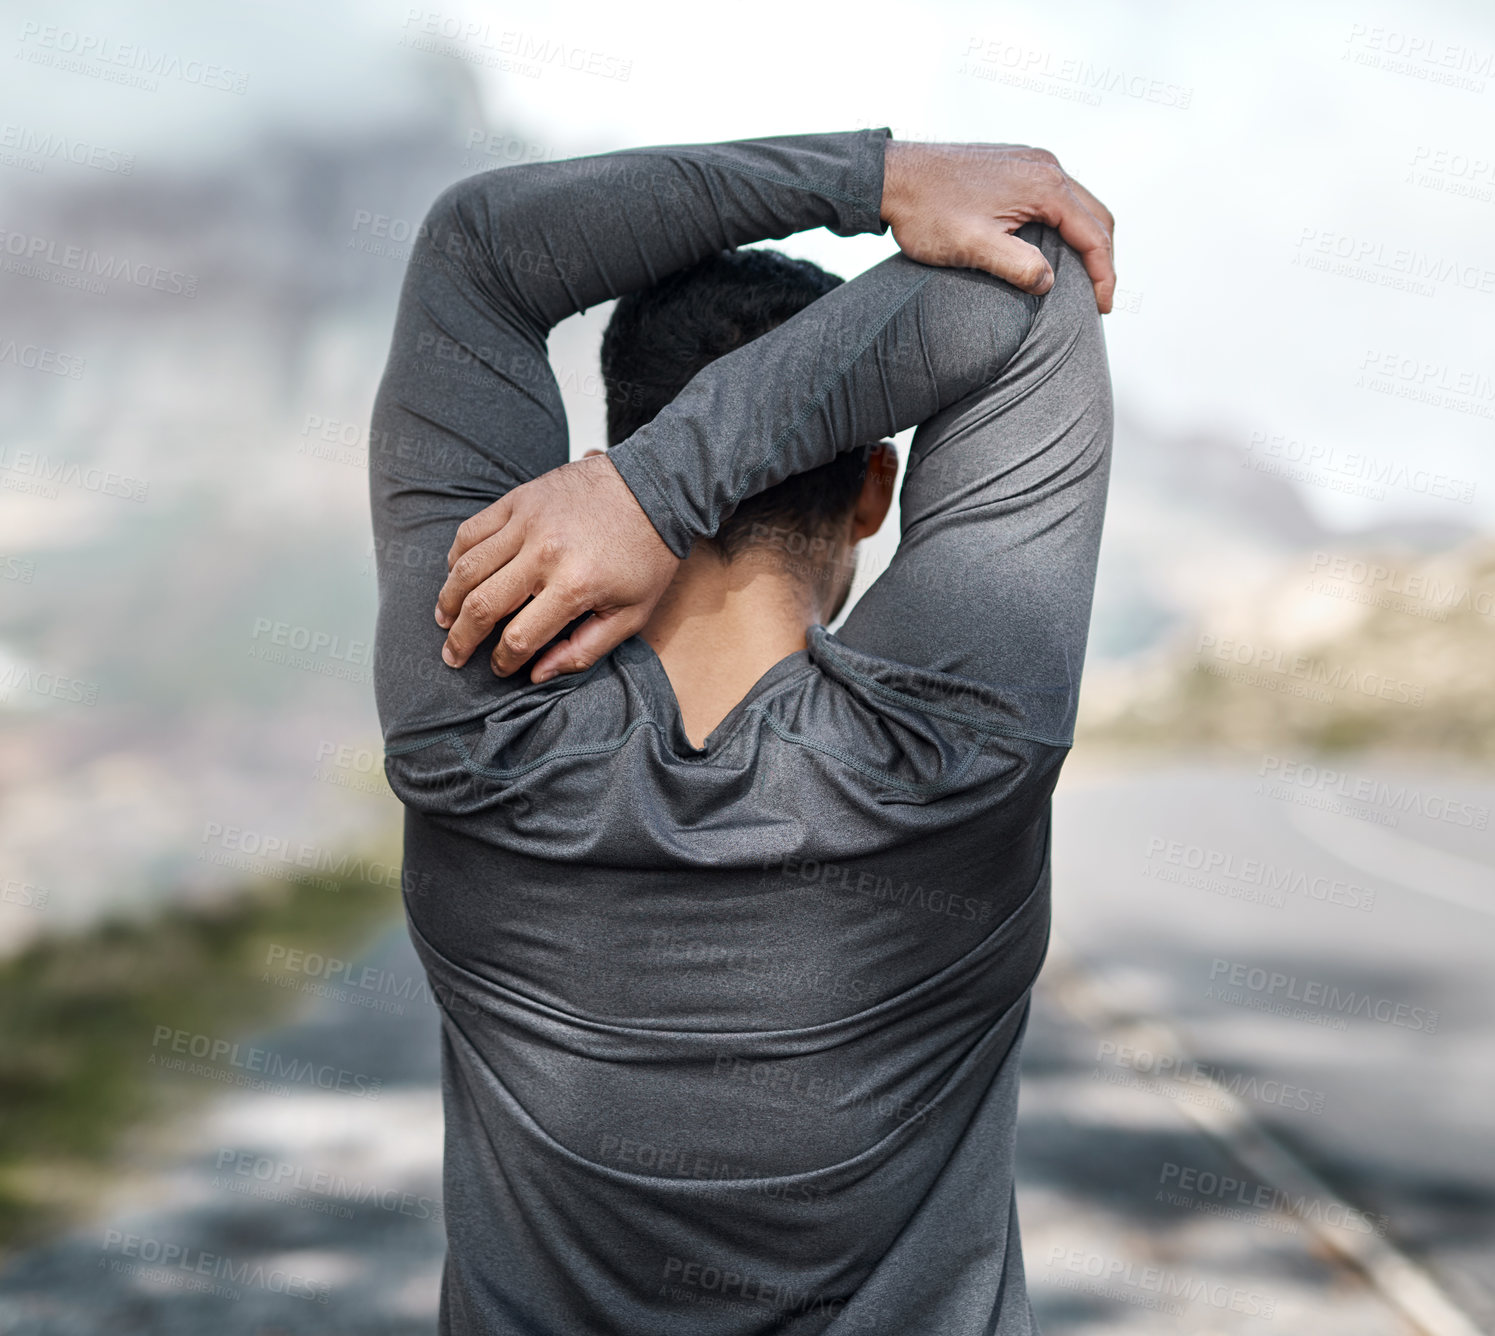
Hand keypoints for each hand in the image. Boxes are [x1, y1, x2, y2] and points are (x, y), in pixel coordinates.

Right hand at [434, 453, 679, 680]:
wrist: (655, 489)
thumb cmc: (647, 556)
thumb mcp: (632, 614)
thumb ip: (584, 650)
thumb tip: (537, 674)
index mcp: (574, 586)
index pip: (519, 638)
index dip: (504, 662)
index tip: (501, 668)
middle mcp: (544, 553)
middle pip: (482, 606)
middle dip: (462, 639)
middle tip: (452, 655)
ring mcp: (528, 522)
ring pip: (467, 567)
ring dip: (449, 599)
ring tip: (444, 619)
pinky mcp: (520, 499)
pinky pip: (472, 530)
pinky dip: (457, 555)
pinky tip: (456, 574)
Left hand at [881, 140, 1115, 312]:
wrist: (892, 176)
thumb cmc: (928, 212)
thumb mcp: (974, 247)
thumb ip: (1018, 266)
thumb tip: (1049, 283)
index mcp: (1045, 185)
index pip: (1093, 235)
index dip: (1103, 275)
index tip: (1102, 309)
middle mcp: (1045, 165)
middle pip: (1095, 215)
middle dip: (1102, 257)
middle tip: (1099, 298)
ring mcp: (1030, 161)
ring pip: (1077, 204)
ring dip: (1086, 239)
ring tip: (1083, 277)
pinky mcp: (1014, 164)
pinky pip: (1056, 195)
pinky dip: (1066, 224)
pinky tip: (1055, 248)